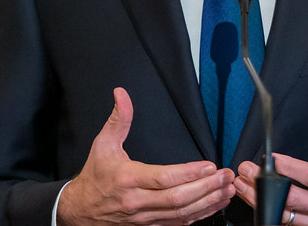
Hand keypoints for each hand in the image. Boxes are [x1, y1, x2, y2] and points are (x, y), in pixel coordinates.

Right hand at [58, 87, 235, 224]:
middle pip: (177, 198)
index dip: (189, 173)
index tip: (208, 166)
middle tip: (226, 176)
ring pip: (181, 213)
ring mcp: (145, 217)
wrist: (79, 210)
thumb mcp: (103, 144)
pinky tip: (214, 204)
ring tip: (228, 190)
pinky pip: (178, 223)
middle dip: (206, 188)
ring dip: (208, 202)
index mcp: (128, 179)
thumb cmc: (95, 177)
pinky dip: (199, 215)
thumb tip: (122, 94)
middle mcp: (138, 201)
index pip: (163, 178)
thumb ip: (118, 119)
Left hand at [234, 107, 307, 225]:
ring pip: (285, 215)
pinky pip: (285, 224)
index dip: (290, 168)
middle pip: (293, 199)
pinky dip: (266, 210)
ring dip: (260, 199)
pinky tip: (253, 197)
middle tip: (247, 169)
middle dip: (267, 184)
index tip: (271, 158)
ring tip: (242, 183)